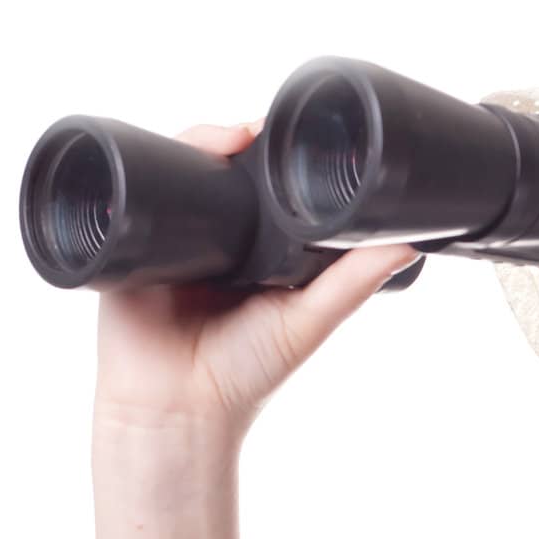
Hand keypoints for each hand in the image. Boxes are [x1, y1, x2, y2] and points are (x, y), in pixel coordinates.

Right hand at [91, 118, 420, 442]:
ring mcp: (172, 238)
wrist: (175, 409)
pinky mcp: (129, 245)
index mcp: (260, 250)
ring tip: (227, 139)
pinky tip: (164, 152)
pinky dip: (144, 169)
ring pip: (180, 174)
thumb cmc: (245, 373)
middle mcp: (217, 238)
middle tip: (256, 129)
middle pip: (222, 171)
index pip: (269, 188)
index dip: (279, 157)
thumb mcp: (308, 321)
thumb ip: (352, 283)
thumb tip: (409, 242)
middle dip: (236, 142)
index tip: (300, 131)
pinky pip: (131, 197)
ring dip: (196, 146)